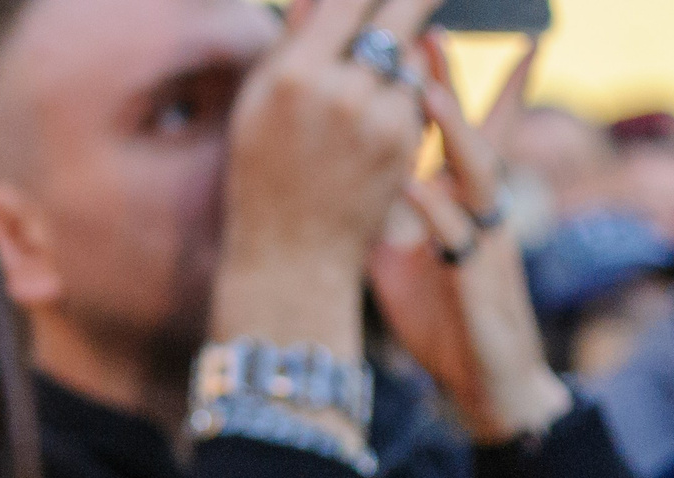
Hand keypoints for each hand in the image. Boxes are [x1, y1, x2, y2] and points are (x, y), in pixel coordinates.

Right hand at [212, 0, 442, 370]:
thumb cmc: (262, 174)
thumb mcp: (257, 106)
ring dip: (400, 53)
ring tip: (369, 79)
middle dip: (415, 0)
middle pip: (401, 11)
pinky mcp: (406, 141)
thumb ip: (290, 41)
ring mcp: (379, 116)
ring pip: (411, 52)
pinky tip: (375, 119)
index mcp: (292, 75)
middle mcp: (341, 90)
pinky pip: (416, 94)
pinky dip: (403, 94)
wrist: (291, 256)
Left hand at [368, 39, 572, 442]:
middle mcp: (480, 210)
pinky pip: (458, 238)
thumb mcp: (401, 252)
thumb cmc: (442, 315)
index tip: (425, 34)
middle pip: (471, 131)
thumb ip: (381, 209)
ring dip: (453, 130)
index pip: (458, 129)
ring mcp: (484, 240)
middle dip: (450, 84)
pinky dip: (434, 212)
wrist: (481, 381)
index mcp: (460, 201)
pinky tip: (413, 188)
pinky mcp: (478, 279)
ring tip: (426, 90)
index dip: (445, 83)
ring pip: (476, 173)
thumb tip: (339, 175)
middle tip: (430, 33)